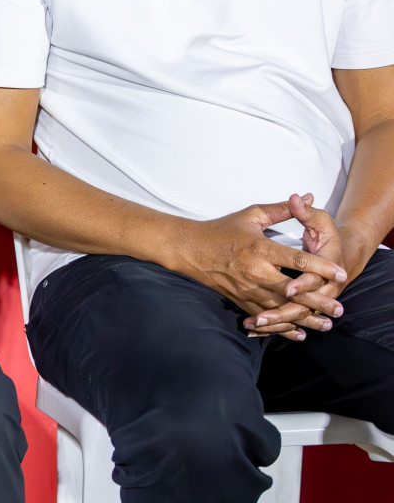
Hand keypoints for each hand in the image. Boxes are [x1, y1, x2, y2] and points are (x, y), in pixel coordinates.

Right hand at [169, 196, 346, 336]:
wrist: (190, 249)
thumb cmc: (222, 229)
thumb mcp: (251, 215)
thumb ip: (281, 209)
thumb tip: (307, 198)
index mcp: (260, 248)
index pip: (297, 259)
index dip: (321, 267)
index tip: (341, 273)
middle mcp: (255, 271)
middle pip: (293, 291)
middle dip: (318, 302)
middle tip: (339, 309)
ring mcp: (247, 289)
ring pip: (281, 308)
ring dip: (305, 318)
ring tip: (325, 324)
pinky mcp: (240, 300)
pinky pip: (265, 317)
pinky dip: (282, 327)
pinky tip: (299, 332)